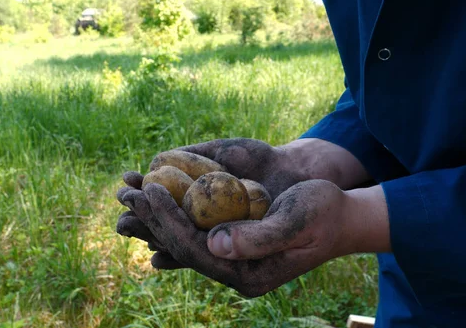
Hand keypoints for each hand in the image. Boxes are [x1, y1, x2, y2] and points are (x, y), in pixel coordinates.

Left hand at [116, 137, 371, 269]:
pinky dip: (172, 213)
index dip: (168, 221)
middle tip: (125, 192)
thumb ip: (260, 238)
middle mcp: (234, 270)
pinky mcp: (232, 242)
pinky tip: (152, 201)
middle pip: (181, 246)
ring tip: (129, 193)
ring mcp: (232, 257)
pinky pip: (194, 230)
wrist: (340, 216)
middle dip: (152, 219)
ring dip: (154, 216)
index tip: (149, 191)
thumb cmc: (323, 214)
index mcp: (248, 273)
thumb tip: (215, 245)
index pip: (195, 250)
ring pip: (183, 238)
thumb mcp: (296, 221)